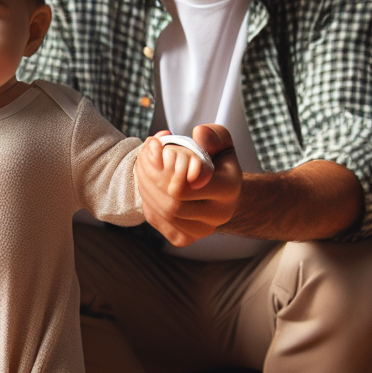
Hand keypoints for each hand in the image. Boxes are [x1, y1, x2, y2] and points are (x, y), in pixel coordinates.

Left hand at [136, 124, 241, 246]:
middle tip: (144, 155)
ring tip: (143, 167)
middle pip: (172, 201)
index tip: (162, 149)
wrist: (219, 194)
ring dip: (145, 187)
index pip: (187, 185)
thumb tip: (198, 134)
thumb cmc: (217, 162)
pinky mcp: (184, 238)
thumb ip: (213, 134)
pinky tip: (149, 185)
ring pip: (162, 212)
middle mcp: (219, 214)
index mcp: (229, 188)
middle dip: (151, 176)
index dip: (168, 167)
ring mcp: (202, 230)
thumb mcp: (220, 141)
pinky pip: (157, 220)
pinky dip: (147, 201)